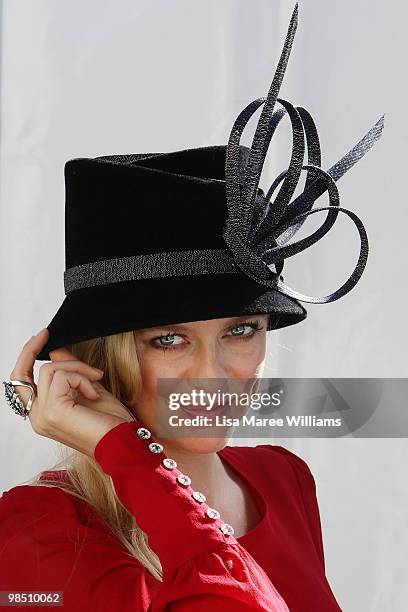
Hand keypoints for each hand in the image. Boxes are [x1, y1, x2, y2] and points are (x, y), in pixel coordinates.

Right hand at [8, 329, 134, 456]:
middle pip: (21, 374)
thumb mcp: (88, 388)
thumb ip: (70, 372)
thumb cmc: (110, 422)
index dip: (27, 356)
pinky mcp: (53, 411)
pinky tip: (94, 393)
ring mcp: (42, 416)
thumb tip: (56, 351)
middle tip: (45, 333)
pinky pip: (62, 376)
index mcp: (42, 414)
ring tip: (95, 381)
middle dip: (30, 349)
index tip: (43, 336)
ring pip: (49, 370)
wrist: (123, 442)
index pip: (20, 382)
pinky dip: (82, 378)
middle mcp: (37, 417)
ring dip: (77, 368)